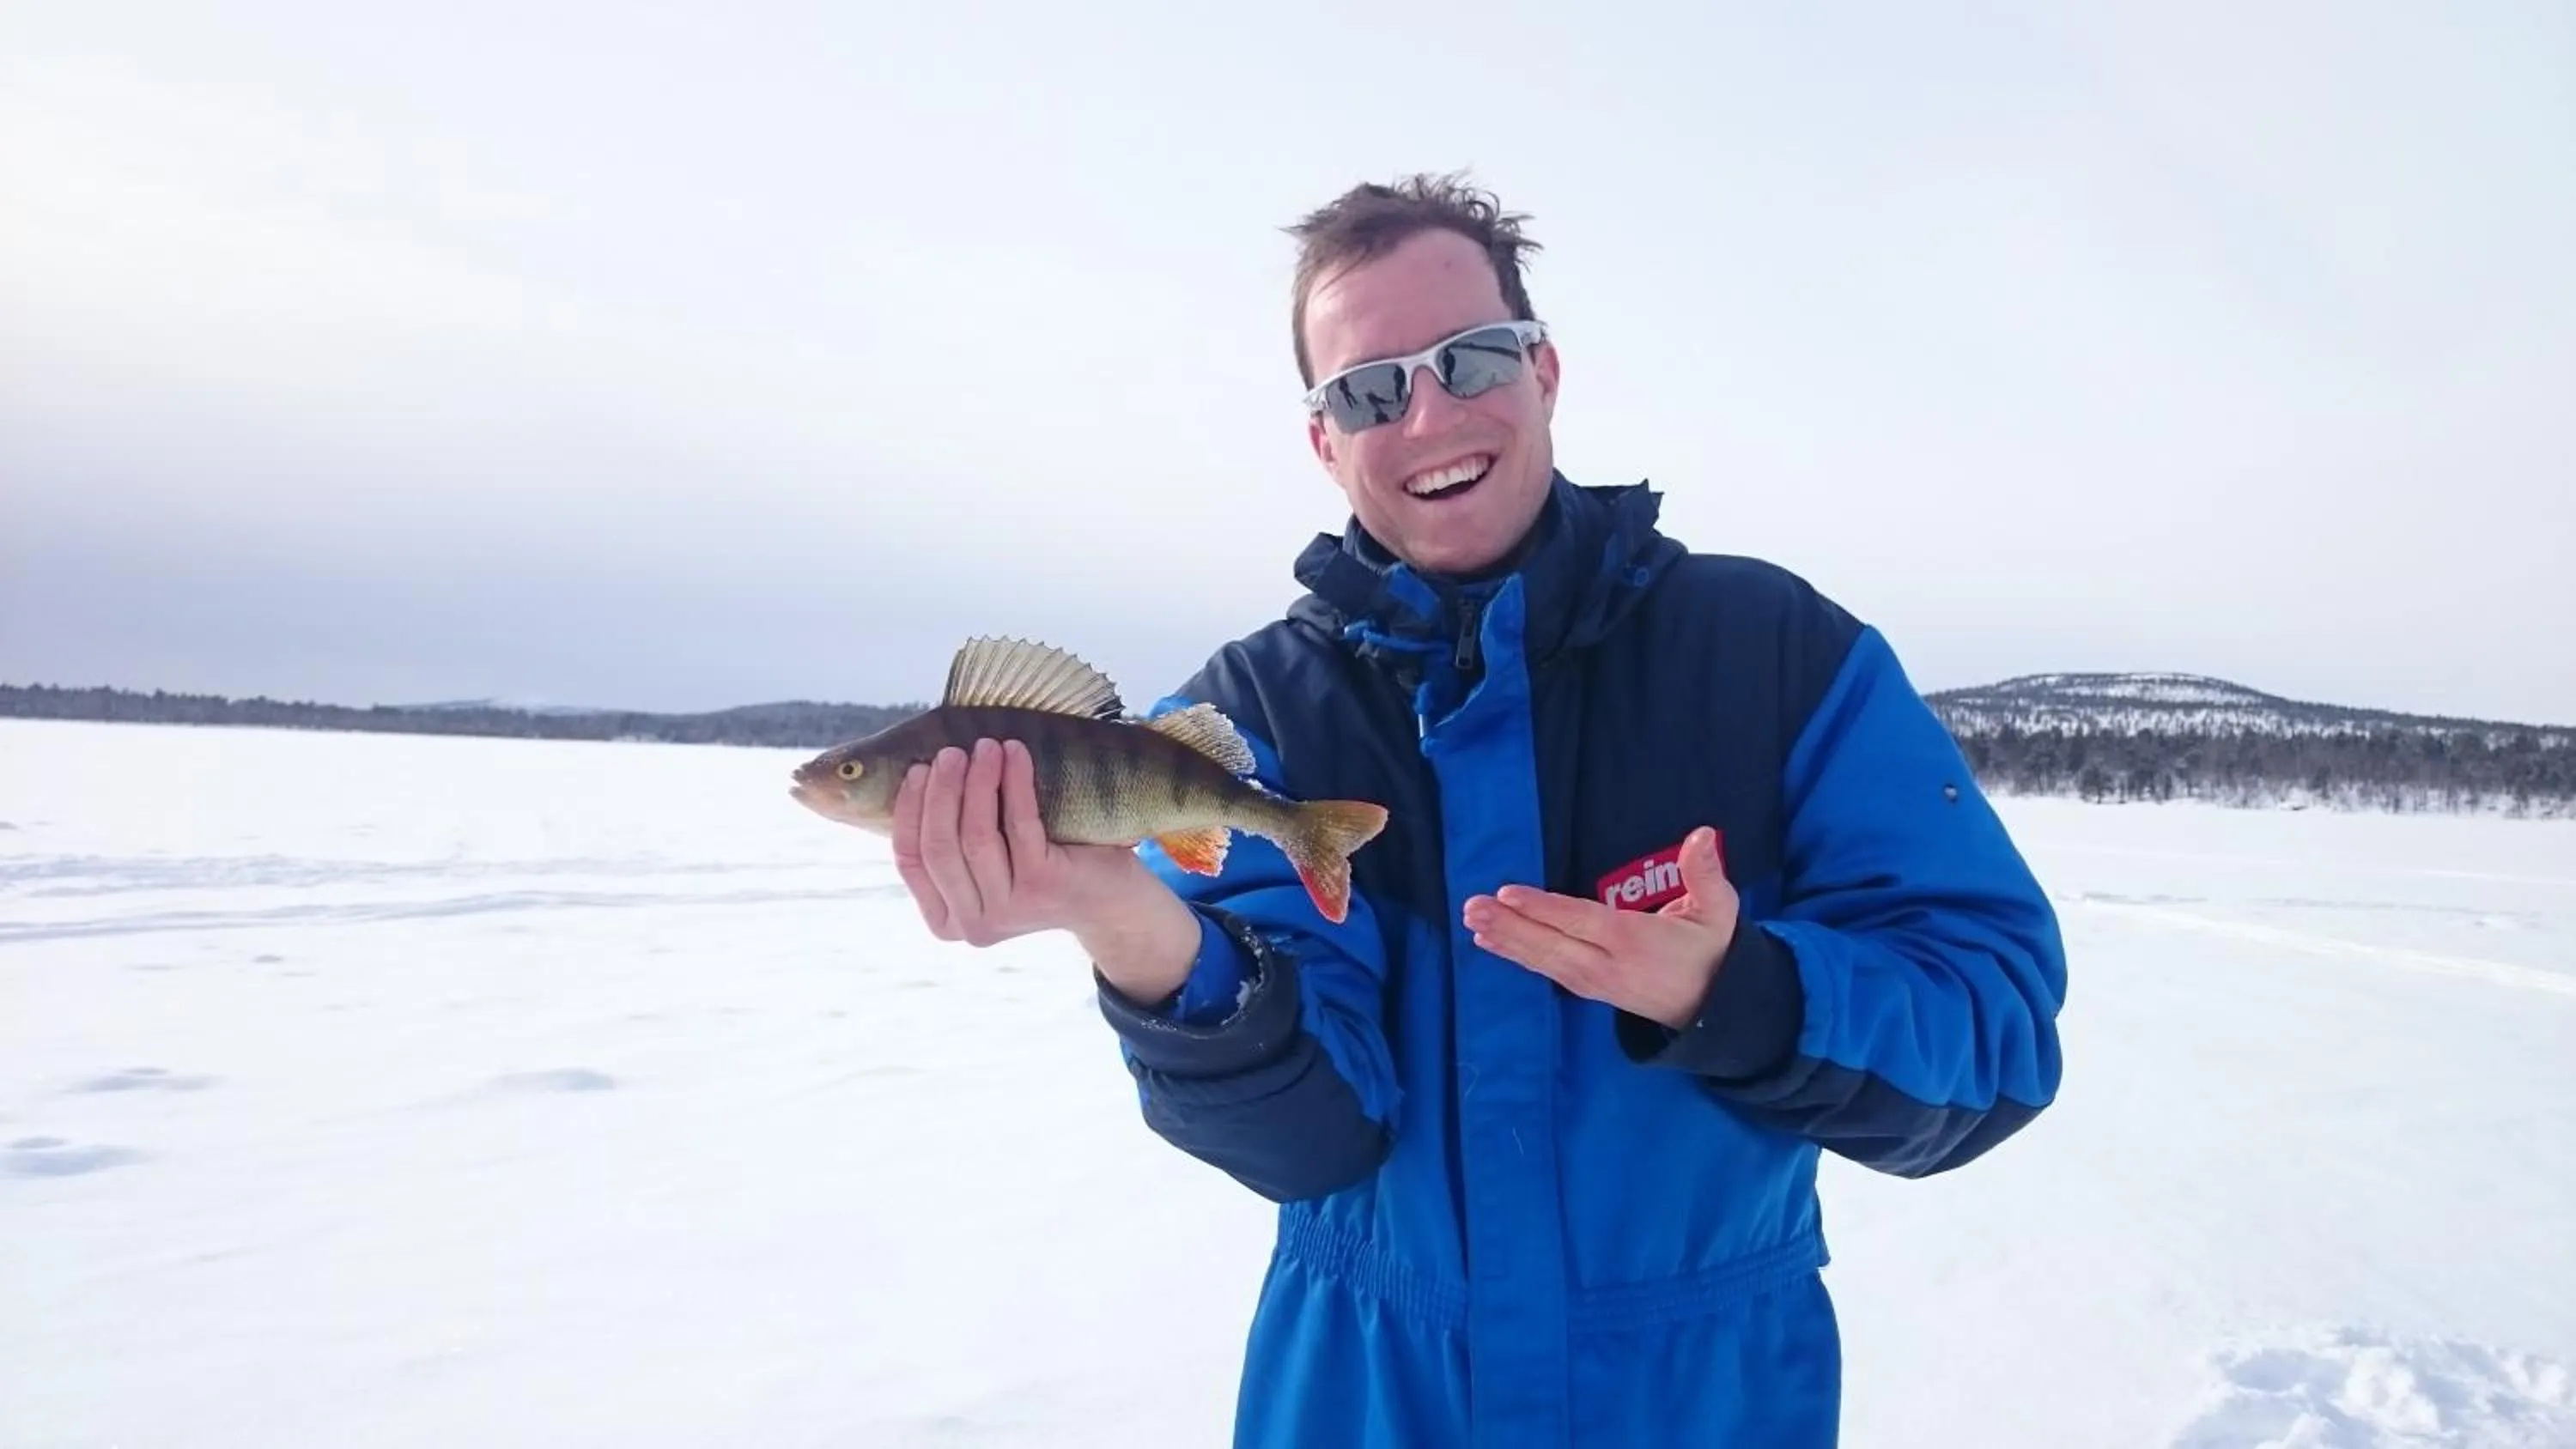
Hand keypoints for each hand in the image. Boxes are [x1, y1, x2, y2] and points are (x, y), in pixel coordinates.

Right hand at [892, 737, 1159, 948]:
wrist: (1109, 899)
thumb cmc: (1039, 869)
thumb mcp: (985, 864)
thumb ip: (950, 841)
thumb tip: (916, 778)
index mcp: (946, 920)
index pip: (910, 860)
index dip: (908, 810)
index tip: (916, 769)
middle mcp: (972, 925)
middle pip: (939, 846)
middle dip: (940, 791)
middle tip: (951, 752)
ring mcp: (1007, 910)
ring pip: (976, 836)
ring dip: (977, 782)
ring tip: (985, 746)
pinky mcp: (1042, 886)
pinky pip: (1019, 824)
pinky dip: (1014, 783)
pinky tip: (1015, 754)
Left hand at [1461, 827, 1739, 1029]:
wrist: (1714, 1010)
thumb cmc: (1712, 951)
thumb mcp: (1719, 912)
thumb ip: (1707, 875)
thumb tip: (1701, 836)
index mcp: (1637, 943)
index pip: (1583, 923)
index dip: (1545, 910)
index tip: (1508, 894)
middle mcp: (1609, 966)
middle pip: (1554, 946)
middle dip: (1511, 927)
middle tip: (1474, 909)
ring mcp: (1595, 982)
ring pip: (1545, 961)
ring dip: (1506, 940)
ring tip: (1474, 923)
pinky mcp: (1588, 988)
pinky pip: (1547, 969)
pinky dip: (1517, 955)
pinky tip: (1489, 942)